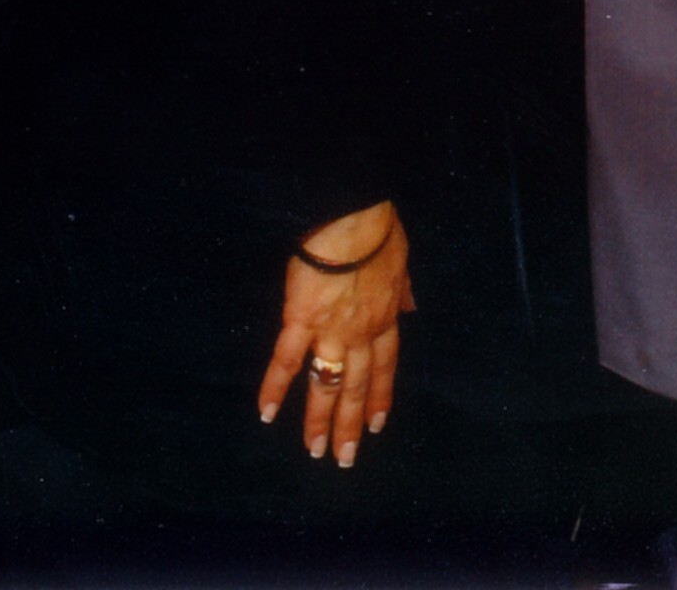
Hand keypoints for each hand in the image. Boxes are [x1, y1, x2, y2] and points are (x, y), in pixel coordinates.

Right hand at [258, 202, 413, 468]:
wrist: (354, 217)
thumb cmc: (377, 231)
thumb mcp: (401, 262)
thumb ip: (403, 289)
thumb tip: (411, 305)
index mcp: (384, 317)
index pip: (384, 367)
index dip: (379, 397)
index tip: (376, 425)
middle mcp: (360, 333)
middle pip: (356, 387)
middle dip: (350, 425)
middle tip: (344, 458)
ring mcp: (330, 330)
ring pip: (325, 384)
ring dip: (319, 420)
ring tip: (314, 451)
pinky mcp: (300, 319)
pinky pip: (286, 360)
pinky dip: (274, 388)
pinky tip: (266, 414)